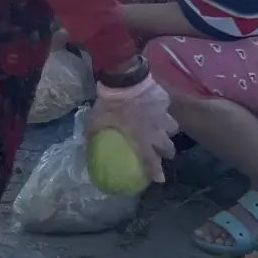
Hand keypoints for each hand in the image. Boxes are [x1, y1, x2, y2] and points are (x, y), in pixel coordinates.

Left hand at [87, 68, 178, 182]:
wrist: (125, 78)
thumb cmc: (111, 103)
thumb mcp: (97, 119)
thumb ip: (92, 132)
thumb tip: (84, 142)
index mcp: (141, 138)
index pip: (151, 160)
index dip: (156, 172)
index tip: (160, 180)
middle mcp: (156, 130)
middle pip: (169, 147)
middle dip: (167, 152)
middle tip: (163, 152)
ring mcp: (163, 115)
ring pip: (173, 128)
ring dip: (168, 131)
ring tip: (163, 129)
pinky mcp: (165, 101)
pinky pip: (167, 109)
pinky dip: (163, 111)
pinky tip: (158, 107)